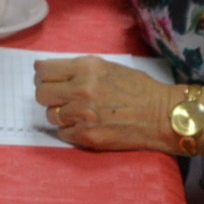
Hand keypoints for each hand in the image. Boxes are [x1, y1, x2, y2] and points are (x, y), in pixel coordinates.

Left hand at [34, 57, 183, 153]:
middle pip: (41, 93)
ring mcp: (83, 115)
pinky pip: (62, 133)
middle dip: (48, 95)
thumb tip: (43, 68)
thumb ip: (78, 68)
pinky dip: (70, 130)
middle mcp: (81, 89)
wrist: (162, 116)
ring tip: (78, 112)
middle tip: (60, 97)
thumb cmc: (138, 89)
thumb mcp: (108, 67)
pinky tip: (85, 125)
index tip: (48, 79)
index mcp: (86, 68)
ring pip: (51, 115)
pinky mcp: (87, 137)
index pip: (43, 70)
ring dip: (61, 114)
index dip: (43, 75)